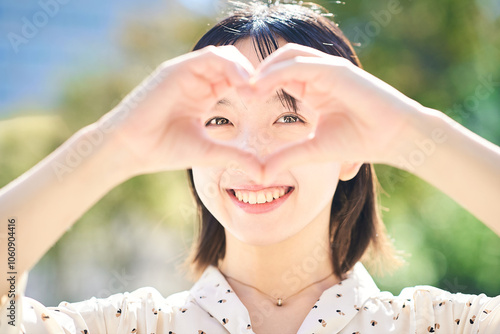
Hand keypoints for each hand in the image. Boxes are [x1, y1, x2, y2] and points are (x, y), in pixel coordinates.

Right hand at [96, 45, 262, 176]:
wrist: (131, 150)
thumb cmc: (164, 150)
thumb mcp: (208, 151)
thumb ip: (236, 156)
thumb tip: (263, 173)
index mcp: (204, 95)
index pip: (235, 80)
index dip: (254, 87)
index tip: (267, 103)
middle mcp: (196, 81)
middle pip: (232, 64)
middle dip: (252, 75)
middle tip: (263, 94)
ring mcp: (185, 74)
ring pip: (223, 56)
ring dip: (243, 69)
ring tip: (254, 89)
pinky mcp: (175, 70)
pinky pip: (207, 58)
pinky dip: (228, 66)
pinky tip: (242, 83)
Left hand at [250, 43, 425, 180]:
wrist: (394, 137)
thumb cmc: (360, 140)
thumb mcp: (314, 149)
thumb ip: (287, 156)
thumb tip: (260, 174)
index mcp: (313, 89)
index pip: (279, 77)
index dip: (258, 86)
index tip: (238, 101)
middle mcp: (319, 75)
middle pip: (279, 62)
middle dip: (257, 74)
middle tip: (237, 91)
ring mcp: (328, 70)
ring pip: (287, 57)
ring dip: (264, 70)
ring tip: (246, 88)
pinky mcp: (336, 70)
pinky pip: (300, 65)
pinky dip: (278, 73)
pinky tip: (261, 86)